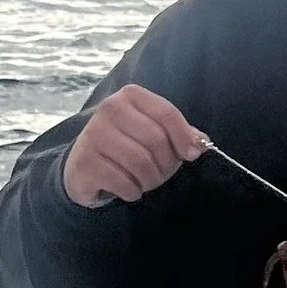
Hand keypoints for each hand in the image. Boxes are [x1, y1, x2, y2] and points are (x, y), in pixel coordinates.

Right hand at [60, 84, 209, 206]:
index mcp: (131, 96)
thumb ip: (179, 133)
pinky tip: (129, 189)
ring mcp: (93, 134)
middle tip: (163, 174)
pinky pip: (123, 182)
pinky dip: (133, 192)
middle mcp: (109, 109)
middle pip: (156, 140)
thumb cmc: (127, 146)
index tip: (192, 155)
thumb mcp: (153, 132)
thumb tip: (202, 143)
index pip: (167, 113)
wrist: (85, 166)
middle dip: (166, 165)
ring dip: (150, 180)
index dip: (184, 137)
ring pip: (140, 162)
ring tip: (147, 182)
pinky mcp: (84, 162)